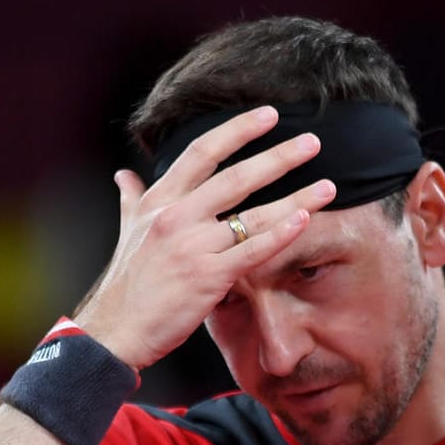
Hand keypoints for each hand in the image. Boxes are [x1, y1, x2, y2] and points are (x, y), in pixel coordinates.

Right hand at [74, 106, 335, 368]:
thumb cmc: (127, 282)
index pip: (202, 152)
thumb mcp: (127, 232)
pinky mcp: (208, 276)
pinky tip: (304, 219)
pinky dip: (280, 234)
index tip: (268, 115)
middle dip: (278, 157)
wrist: (115, 329)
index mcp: (159, 201)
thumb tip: (123, 175)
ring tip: (328, 186)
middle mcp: (176, 216)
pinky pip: (252, 250)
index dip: (237, 130)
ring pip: (253, 214)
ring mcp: (192, 246)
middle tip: (312, 142)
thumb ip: (131, 199)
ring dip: (296, 198)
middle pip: (236, 177)